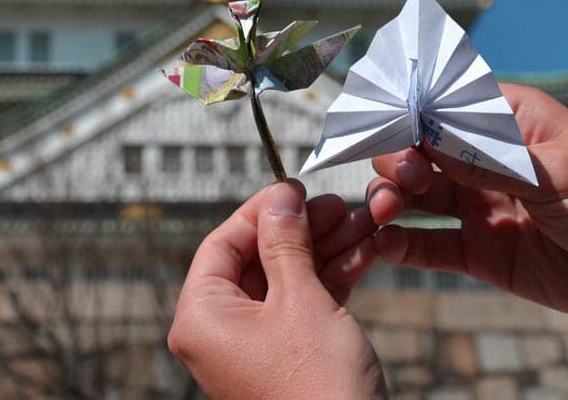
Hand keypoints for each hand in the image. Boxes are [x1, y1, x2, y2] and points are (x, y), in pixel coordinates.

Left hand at [168, 180, 386, 397]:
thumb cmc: (319, 388)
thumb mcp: (302, 300)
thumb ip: (286, 242)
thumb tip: (279, 197)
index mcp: (202, 317)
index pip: (221, 243)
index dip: (259, 210)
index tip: (294, 188)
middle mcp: (220, 332)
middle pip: (257, 259)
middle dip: (302, 229)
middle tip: (336, 205)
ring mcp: (254, 347)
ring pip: (286, 279)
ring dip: (324, 249)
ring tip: (362, 222)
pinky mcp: (287, 357)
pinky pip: (303, 305)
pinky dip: (331, 279)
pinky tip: (365, 253)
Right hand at [368, 84, 567, 336]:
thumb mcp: (551, 171)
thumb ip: (482, 158)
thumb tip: (420, 135)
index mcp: (506, 120)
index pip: (439, 105)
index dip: (403, 112)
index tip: (374, 123)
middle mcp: (484, 159)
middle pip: (415, 150)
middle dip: (395, 158)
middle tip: (405, 178)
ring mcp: (480, 205)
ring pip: (413, 195)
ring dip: (388, 198)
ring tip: (384, 212)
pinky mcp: (481, 252)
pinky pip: (429, 245)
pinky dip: (400, 243)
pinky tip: (385, 243)